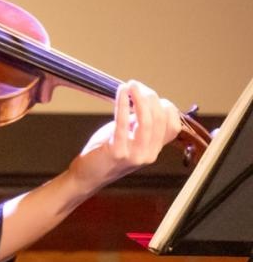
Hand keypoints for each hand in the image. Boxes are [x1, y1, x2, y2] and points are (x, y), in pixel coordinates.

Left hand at [71, 79, 181, 193]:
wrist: (88, 175)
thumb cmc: (106, 153)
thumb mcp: (128, 136)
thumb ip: (139, 122)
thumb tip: (144, 99)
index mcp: (155, 149)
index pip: (173, 126)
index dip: (166, 107)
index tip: (150, 94)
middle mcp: (150, 153)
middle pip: (160, 120)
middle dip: (150, 98)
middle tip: (137, 85)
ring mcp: (135, 155)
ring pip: (147, 121)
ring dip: (140, 99)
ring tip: (131, 85)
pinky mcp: (118, 152)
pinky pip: (123, 124)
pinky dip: (124, 105)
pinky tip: (121, 92)